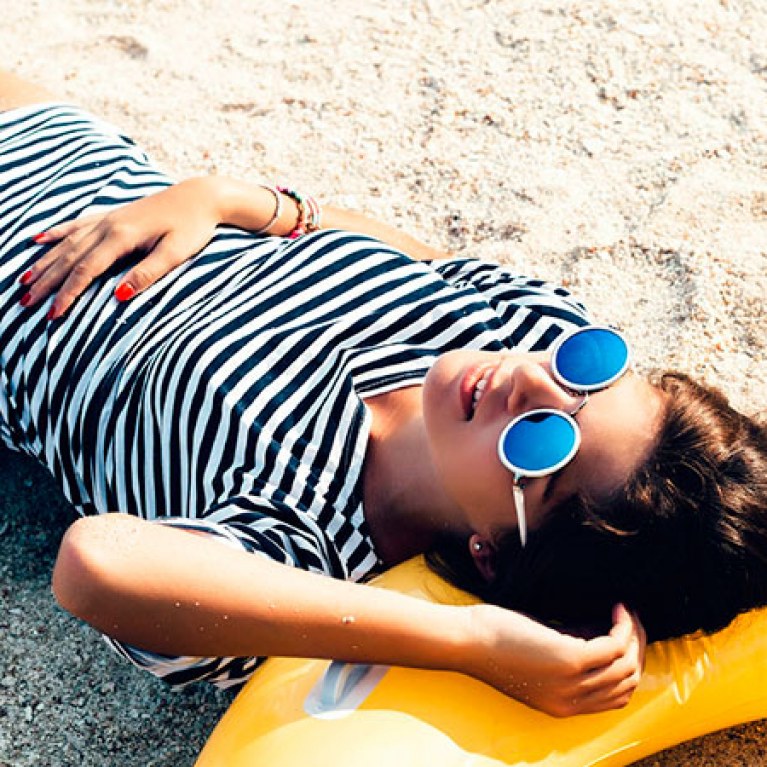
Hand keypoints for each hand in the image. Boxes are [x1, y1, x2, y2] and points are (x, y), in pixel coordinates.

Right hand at [20, 177, 221, 318]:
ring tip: (24, 280)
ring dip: (45, 261)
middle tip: (25, 302)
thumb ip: (148, 274)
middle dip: (46, 281)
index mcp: (122, 236)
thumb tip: (119, 297)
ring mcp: (108, 217)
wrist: (201, 196)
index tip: (53, 314)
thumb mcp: (176, 253)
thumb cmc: (193, 227)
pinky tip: (38, 239)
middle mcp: (108, 225)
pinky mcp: (114, 214)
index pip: (86, 270)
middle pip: (69, 257)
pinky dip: (56, 233)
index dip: (68, 293)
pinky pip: (76, 224)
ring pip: (67, 242)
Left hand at [463, 603, 645, 716]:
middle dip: (638, 649)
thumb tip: (598, 631)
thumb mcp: (537, 654)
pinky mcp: (568, 659)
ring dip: (634, 635)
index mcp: (562, 705)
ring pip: (626, 665)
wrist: (465, 641)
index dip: (629, 666)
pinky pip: (613, 646)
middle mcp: (570, 701)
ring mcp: (570, 683)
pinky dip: (622, 626)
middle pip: (627, 683)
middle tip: (631, 620)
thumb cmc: (493, 640)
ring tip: (626, 612)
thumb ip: (568, 652)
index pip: (615, 696)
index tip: (626, 637)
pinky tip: (617, 608)